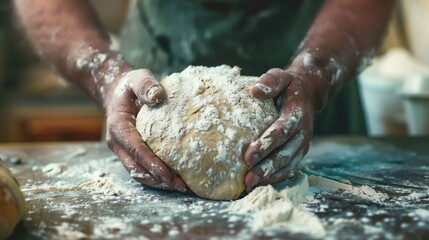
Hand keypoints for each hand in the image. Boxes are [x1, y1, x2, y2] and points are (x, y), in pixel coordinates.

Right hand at [104, 69, 188, 192]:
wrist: (116, 91)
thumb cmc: (130, 85)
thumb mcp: (137, 77)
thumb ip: (145, 85)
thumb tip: (158, 95)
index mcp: (118, 126)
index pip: (136, 149)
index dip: (151, 163)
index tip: (168, 174)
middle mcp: (118, 142)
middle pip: (137, 168)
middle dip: (159, 180)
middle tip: (182, 186)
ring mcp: (123, 150)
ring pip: (138, 173)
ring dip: (159, 183)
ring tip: (182, 187)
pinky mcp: (130, 153)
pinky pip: (141, 169)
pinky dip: (157, 177)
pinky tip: (175, 179)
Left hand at [244, 68, 314, 191]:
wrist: (307, 94)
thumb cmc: (288, 86)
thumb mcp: (281, 76)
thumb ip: (271, 81)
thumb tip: (255, 90)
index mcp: (297, 114)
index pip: (281, 131)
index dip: (265, 144)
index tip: (248, 156)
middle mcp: (303, 132)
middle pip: (285, 153)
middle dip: (266, 167)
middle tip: (248, 178)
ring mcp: (302, 144)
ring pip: (287, 164)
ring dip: (269, 176)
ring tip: (250, 185)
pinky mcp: (298, 152)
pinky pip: (288, 168)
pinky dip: (275, 177)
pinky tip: (259, 184)